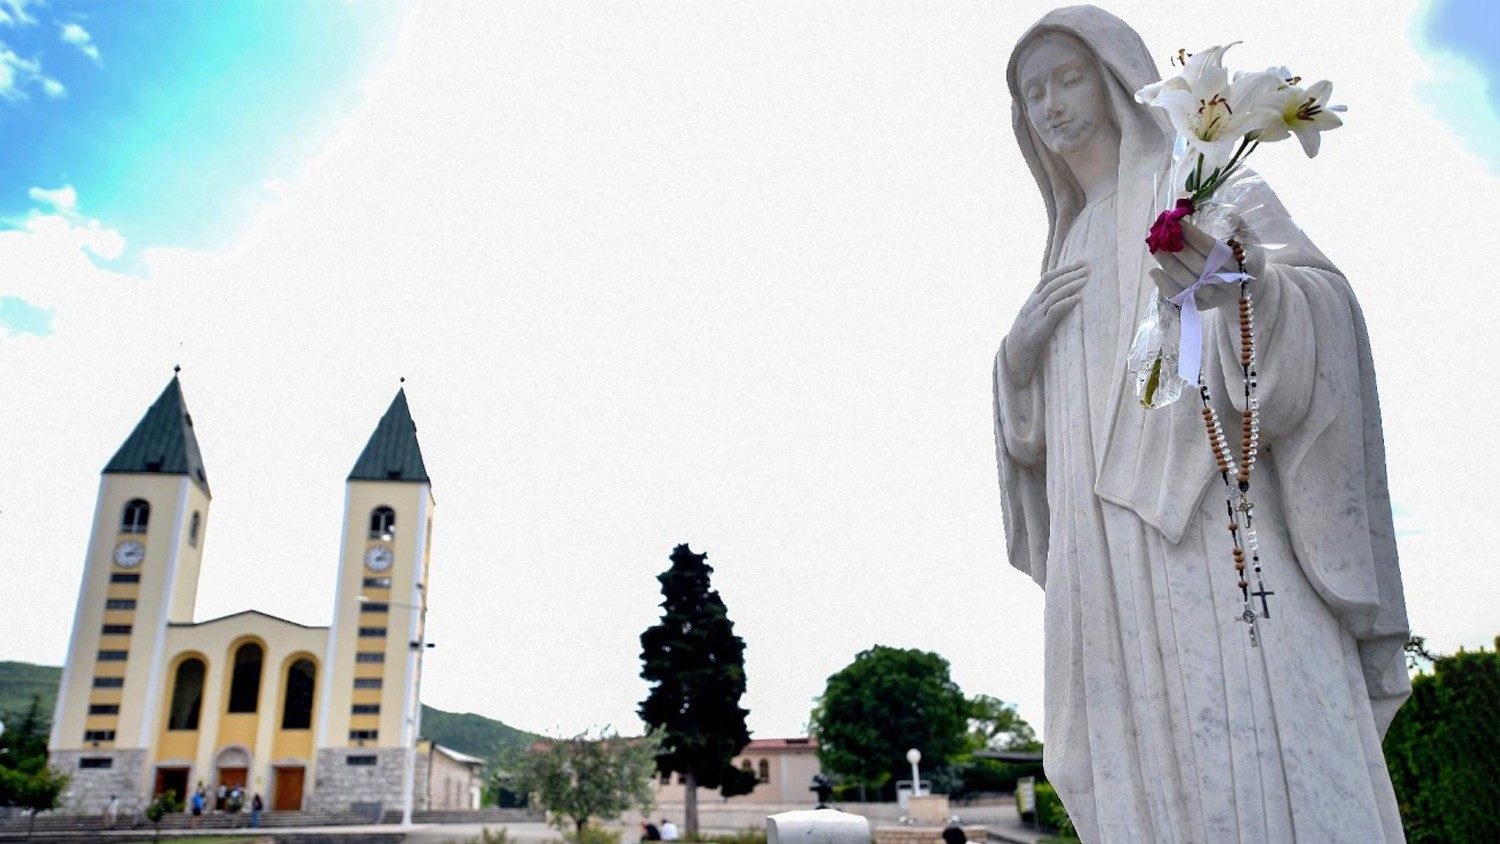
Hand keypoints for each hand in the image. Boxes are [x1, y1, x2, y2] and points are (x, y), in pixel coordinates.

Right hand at [1005, 260, 1087, 381]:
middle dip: (1070, 274)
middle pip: (1052, 283)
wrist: (1013, 354)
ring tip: (1085, 280)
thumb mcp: (1032, 317)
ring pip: (1053, 294)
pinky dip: (1066, 303)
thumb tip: (1060, 297)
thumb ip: (1043, 306)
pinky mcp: (1041, 328)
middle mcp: (1032, 305)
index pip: (1046, 278)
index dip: (1063, 269)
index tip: (1079, 263)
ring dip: (1070, 285)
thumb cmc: (1026, 336)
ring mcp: (1036, 316)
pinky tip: (1078, 299)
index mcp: (1031, 300)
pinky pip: (1054, 312)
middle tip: (1087, 268)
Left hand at [1148, 219, 1264, 310]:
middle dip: (1177, 250)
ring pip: (1187, 283)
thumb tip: (1226, 211)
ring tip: (1155, 249)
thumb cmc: (1245, 257)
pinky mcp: (1201, 306)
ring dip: (1168, 265)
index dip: (1194, 236)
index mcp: (1241, 263)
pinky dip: (1165, 285)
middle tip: (1160, 235)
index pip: (1213, 249)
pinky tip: (1154, 271)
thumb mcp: (1249, 240)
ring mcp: (1213, 297)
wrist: (1248, 289)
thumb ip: (1238, 226)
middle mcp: (1227, 283)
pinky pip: (1180, 297)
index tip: (1178, 223)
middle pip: (1198, 267)